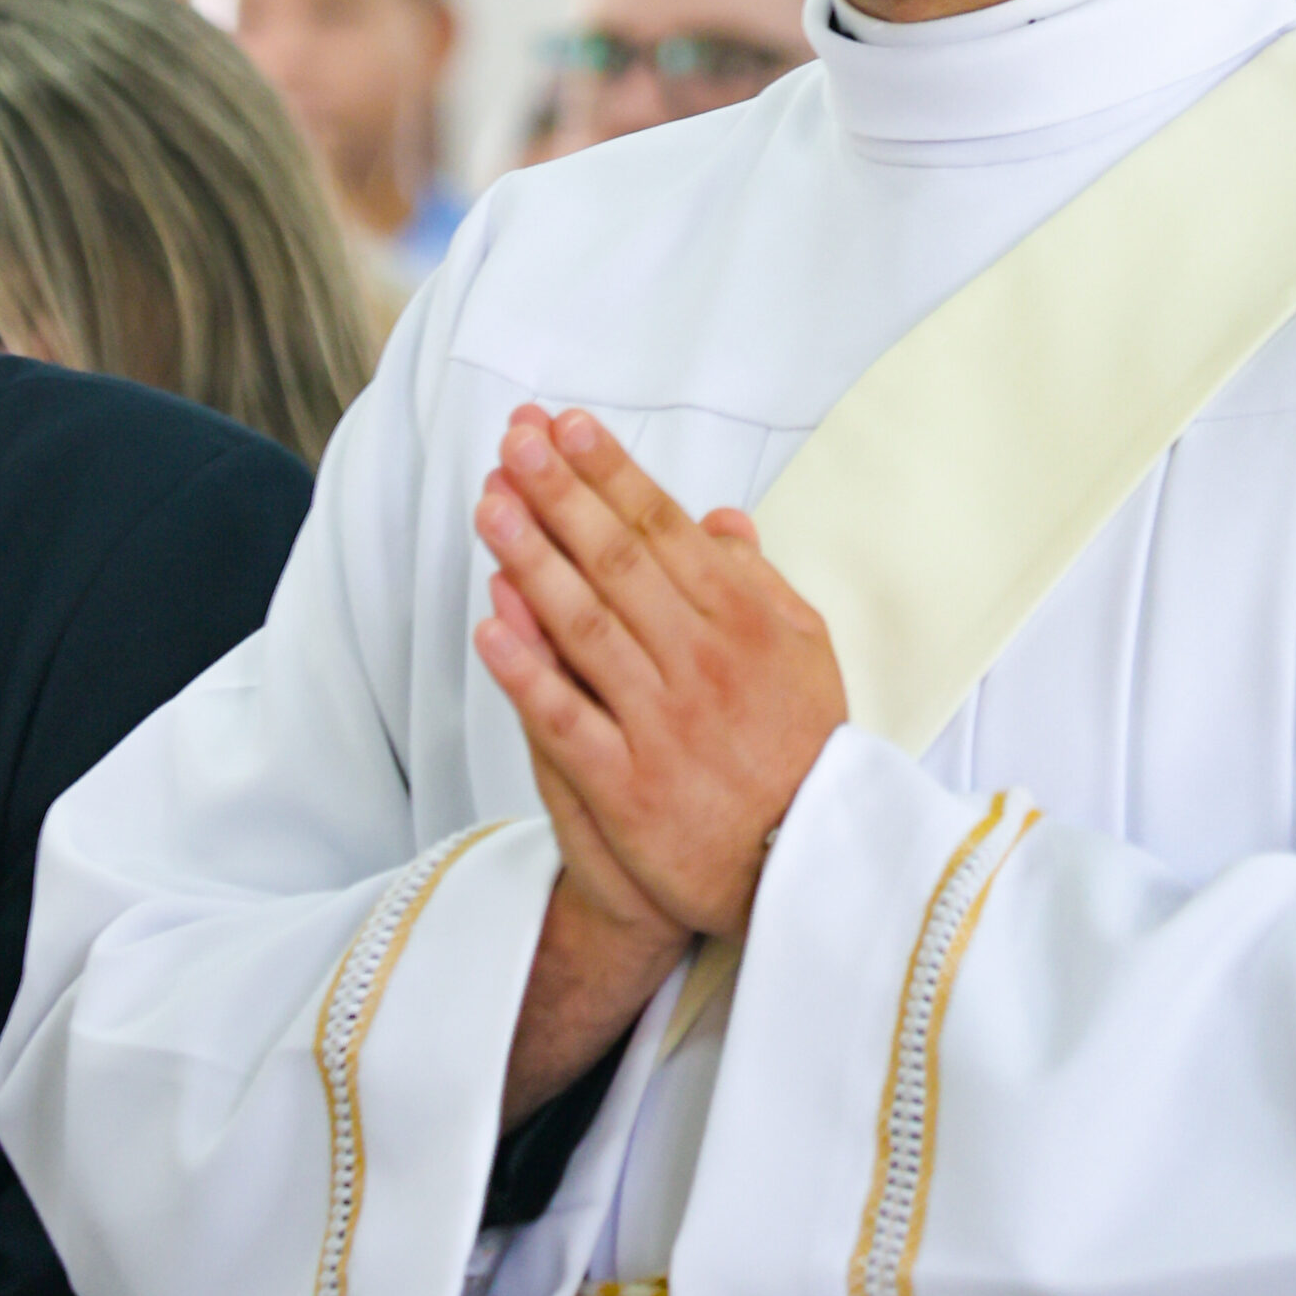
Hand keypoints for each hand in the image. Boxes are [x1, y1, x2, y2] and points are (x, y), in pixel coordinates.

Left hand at [473, 405, 846, 938]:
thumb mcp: (806, 652)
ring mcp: (662, 724)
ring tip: (490, 505)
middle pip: (618, 562)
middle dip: (562, 494)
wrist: (805, 869)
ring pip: (586, 626)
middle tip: (515, 441)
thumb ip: (760, 582)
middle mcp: (701, 662)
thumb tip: (720, 519)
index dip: (612, 473)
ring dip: (533, 561)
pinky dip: (526, 672)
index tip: (568, 426)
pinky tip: (489, 624)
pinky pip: (567, 719)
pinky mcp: (629, 787)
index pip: (664, 530)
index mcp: (744, 622)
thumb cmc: (802, 750)